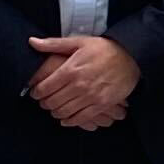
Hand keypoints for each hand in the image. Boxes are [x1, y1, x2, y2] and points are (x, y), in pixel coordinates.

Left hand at [25, 34, 141, 130]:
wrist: (131, 57)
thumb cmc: (104, 49)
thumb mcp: (78, 42)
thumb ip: (53, 44)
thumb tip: (32, 42)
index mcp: (70, 70)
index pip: (45, 88)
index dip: (36, 92)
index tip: (35, 92)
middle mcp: (79, 85)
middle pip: (52, 102)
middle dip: (44, 103)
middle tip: (43, 101)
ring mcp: (91, 96)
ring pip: (64, 112)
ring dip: (55, 112)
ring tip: (54, 109)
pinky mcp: (102, 104)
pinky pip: (81, 118)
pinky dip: (70, 121)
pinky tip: (66, 119)